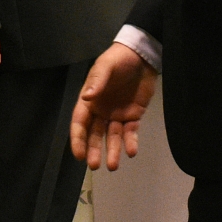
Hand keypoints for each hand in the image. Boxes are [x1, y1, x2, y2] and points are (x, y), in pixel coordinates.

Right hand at [70, 42, 157, 170]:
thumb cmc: (119, 59)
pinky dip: (130, 142)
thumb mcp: (106, 66)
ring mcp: (117, 115)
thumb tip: (86, 96)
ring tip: (113, 166)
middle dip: (93, 150)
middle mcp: (101, 111)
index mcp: (90, 101)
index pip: (80, 123)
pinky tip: (132, 151)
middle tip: (95, 166)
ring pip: (112, 137)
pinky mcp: (133, 116)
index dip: (78, 139)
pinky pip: (130, 132)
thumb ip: (97, 81)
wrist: (143, 56)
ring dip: (112, 151)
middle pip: (94, 135)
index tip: (79, 155)